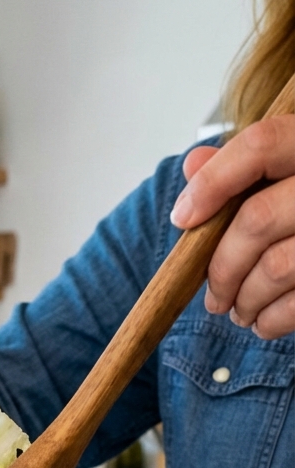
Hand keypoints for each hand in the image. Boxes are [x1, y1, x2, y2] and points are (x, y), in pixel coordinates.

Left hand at [170, 114, 294, 339]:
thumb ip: (244, 168)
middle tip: (214, 294)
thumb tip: (193, 164)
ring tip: (238, 309)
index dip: (212, 182)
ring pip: (275, 268)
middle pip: (257, 219)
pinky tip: (264, 320)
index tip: (182, 218)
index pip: (260, 147)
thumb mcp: (285, 172)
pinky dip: (271, 320)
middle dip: (222, 267)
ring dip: (244, 300)